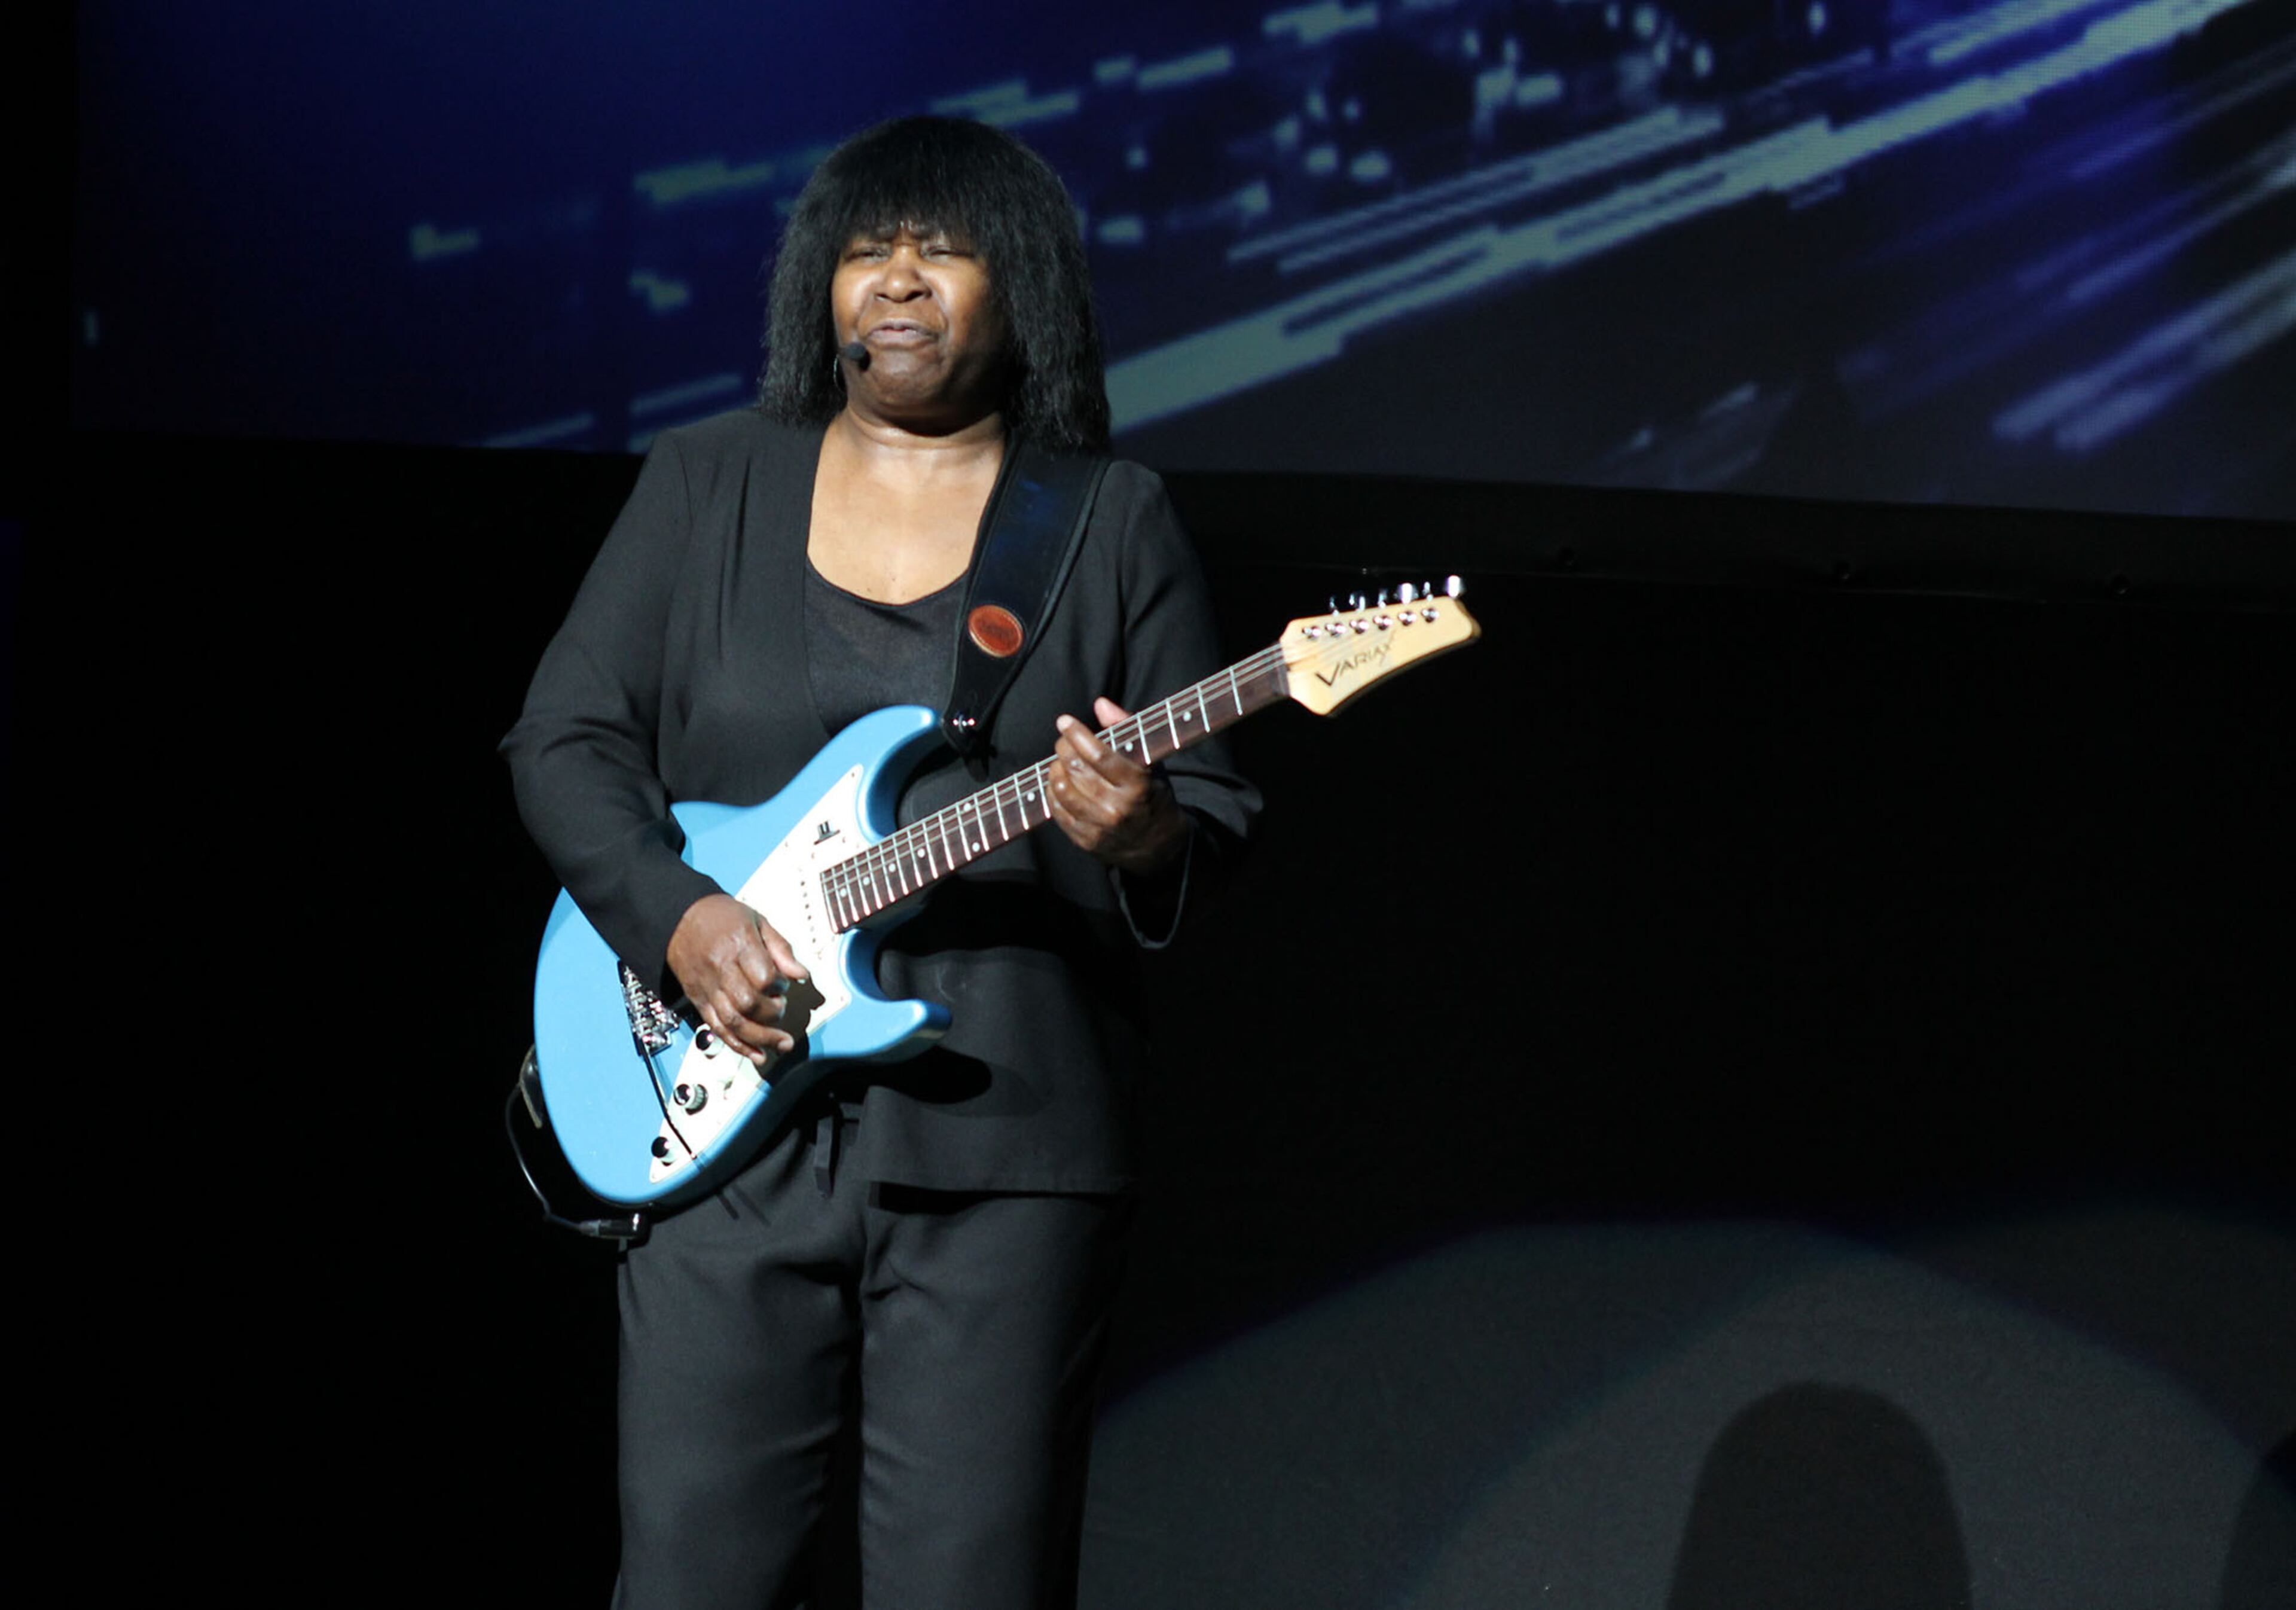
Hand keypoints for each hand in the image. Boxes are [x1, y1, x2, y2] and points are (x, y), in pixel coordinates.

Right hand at [665, 893, 809, 1064]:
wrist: (679, 918)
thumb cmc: (722, 918)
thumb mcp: (757, 921)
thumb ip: (780, 949)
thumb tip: (801, 974)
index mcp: (738, 945)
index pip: (763, 977)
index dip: (779, 986)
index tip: (783, 985)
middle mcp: (721, 969)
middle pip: (748, 1003)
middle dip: (772, 1014)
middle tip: (781, 1009)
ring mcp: (708, 987)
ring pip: (733, 1022)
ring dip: (760, 1038)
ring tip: (781, 1045)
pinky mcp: (699, 1000)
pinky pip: (717, 1028)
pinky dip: (738, 1045)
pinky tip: (756, 1053)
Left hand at [1049, 697, 1187, 873]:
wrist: (1159, 847)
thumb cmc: (1153, 797)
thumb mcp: (1151, 763)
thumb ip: (1127, 729)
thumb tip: (1101, 704)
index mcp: (1138, 786)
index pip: (1099, 755)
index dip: (1077, 735)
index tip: (1064, 722)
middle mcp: (1118, 808)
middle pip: (1077, 770)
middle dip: (1063, 749)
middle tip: (1063, 741)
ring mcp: (1100, 828)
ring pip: (1063, 790)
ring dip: (1055, 770)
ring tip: (1060, 762)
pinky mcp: (1086, 841)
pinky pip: (1058, 812)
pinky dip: (1052, 793)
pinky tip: (1058, 783)